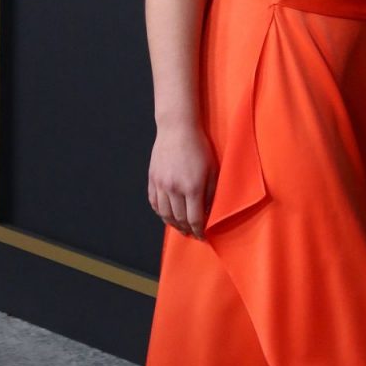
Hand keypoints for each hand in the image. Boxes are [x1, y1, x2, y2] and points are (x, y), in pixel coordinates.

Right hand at [148, 120, 218, 238]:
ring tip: (180, 228)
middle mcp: (174, 188)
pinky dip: (161, 212)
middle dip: (187, 230)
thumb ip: (211, 193)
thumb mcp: (212, 170)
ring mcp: (161, 184)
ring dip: (173, 224)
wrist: (177, 129)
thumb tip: (209, 211)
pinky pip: (154, 203)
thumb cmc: (198, 147)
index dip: (199, 231)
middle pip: (179, 219)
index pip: (195, 219)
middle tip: (192, 233)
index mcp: (193, 187)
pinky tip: (167, 215)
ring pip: (165, 214)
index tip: (202, 236)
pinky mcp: (152, 179)